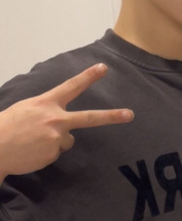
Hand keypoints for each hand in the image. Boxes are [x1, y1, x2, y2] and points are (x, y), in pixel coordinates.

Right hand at [0, 63, 133, 177]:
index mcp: (46, 103)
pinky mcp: (53, 153)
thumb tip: (59, 121)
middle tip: (129, 115)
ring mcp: (56, 137)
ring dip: (55, 141)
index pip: (71, 86)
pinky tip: (32, 150)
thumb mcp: (26, 108)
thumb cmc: (7, 126)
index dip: (88, 77)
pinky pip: (56, 153)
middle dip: (111, 116)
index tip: (103, 68)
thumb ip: (46, 110)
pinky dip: (46, 153)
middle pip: (89, 117)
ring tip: (34, 141)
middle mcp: (55, 119)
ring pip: (67, 140)